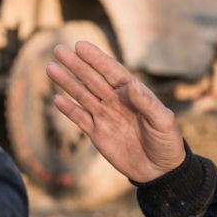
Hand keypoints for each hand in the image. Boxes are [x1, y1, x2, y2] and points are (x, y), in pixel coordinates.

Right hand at [46, 40, 185, 182]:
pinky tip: (56, 99)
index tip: (80, 46)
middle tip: (58, 49)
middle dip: (75, 64)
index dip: (95, 58)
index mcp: (131, 92)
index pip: (110, 70)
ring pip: (81, 95)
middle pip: (91, 79)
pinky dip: (68, 109)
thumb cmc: (166, 142)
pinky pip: (79, 118)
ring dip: (66, 82)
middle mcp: (115, 100)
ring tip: (50, 68)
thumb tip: (132, 84)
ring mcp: (104, 116)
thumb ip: (147, 103)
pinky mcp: (97, 134)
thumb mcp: (163, 121)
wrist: (160, 171)